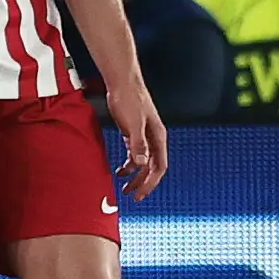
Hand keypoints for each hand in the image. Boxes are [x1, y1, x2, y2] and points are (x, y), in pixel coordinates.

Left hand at [107, 81, 169, 200]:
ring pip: (143, 161)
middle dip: (143, 183)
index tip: (140, 195)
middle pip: (152, 167)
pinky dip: (128, 164)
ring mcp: (144, 135)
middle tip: (132, 196)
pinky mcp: (133, 132)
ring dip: (135, 175)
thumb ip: (137, 144)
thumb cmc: (129, 99)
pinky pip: (134, 153)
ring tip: (125, 187)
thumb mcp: (133, 124)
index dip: (150, 183)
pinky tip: (120, 171)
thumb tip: (141, 163)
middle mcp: (153, 138)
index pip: (158, 167)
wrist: (122, 82)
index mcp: (158, 138)